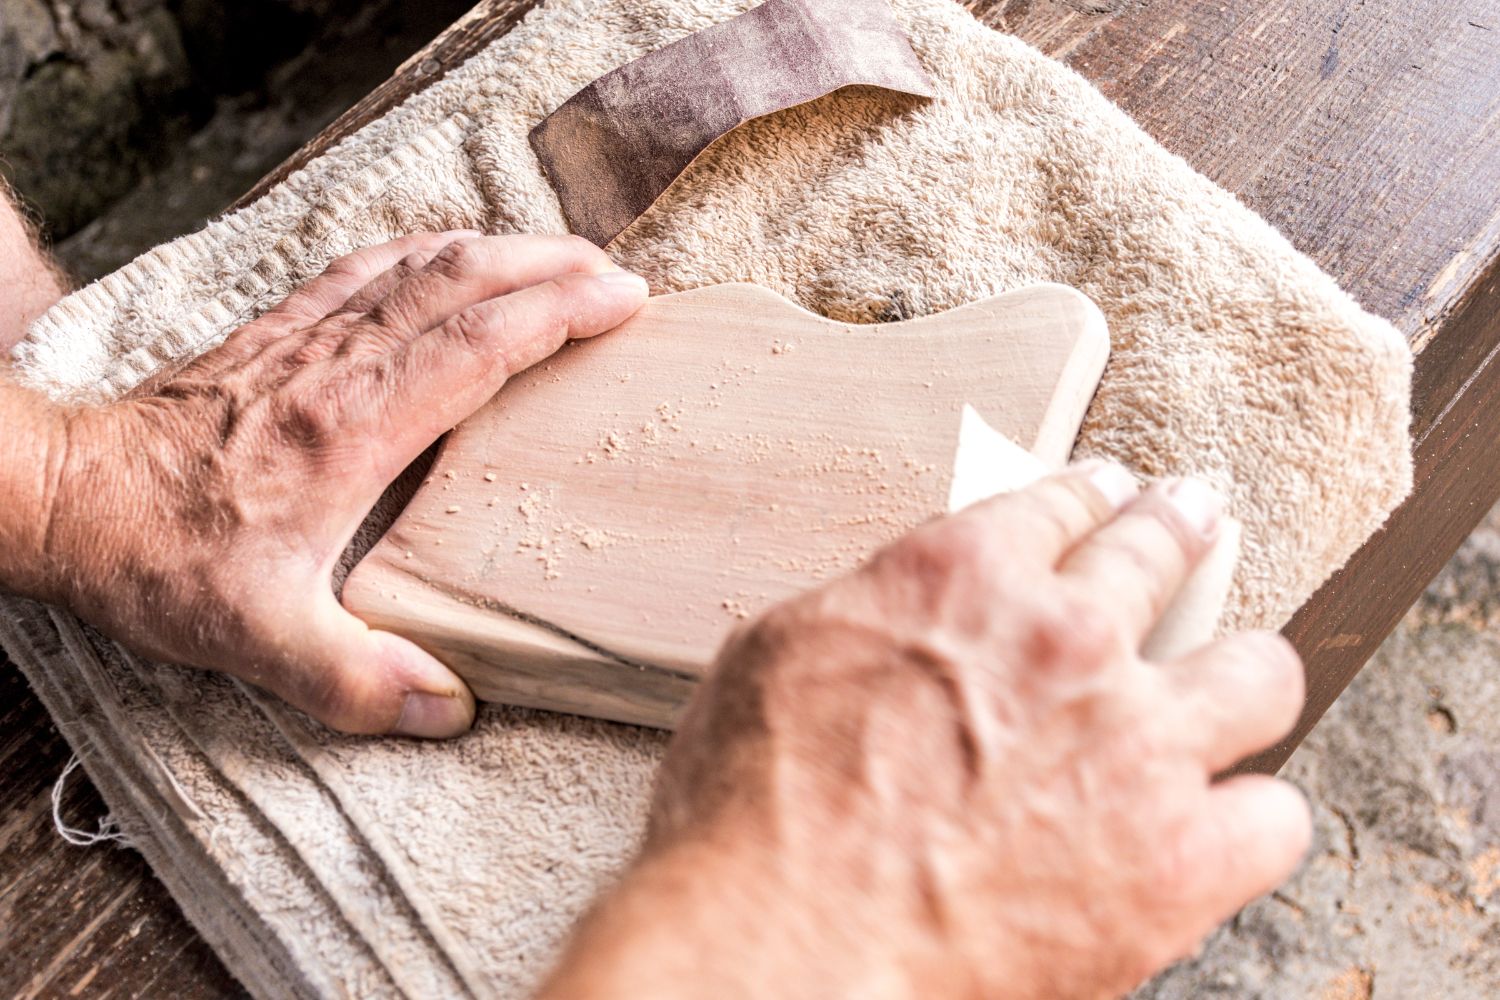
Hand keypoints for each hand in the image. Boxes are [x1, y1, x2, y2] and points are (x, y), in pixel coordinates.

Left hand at [14, 232, 647, 736]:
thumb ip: (355, 679)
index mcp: (353, 427)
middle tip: (618, 274)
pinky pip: (364, 269)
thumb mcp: (256, 641)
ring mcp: (303, 338)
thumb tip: (448, 705)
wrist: (60, 499)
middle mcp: (337, 365)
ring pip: (419, 265)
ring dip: (499, 251)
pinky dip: (424, 252)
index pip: (479, 344)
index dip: (561, 314)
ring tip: (557, 258)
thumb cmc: (157, 559)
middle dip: (552, 267)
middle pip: (464, 283)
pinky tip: (445, 254)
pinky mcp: (272, 332)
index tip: (625, 301)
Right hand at [542, 465, 1309, 998]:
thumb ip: (869, 613)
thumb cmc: (751, 816)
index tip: (1108, 497)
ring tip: (1232, 686)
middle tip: (1192, 519)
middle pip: (1162, 549)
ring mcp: (1135, 745)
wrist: (782, 943)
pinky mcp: (1177, 858)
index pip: (1056, 504)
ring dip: (1237, 677)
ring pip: (1257, 672)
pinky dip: (1247, 822)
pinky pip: (1273, 818)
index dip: (1089, 496)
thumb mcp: (780, 657)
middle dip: (1180, 527)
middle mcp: (1064, 639)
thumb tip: (900, 612)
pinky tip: (1220, 828)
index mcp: (959, 578)